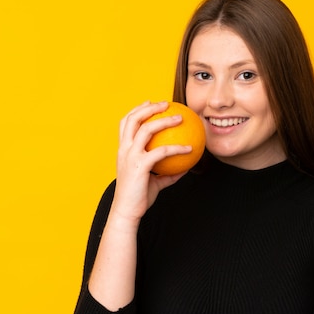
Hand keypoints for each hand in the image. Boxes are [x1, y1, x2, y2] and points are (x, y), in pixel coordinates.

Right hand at [110, 101, 191, 223]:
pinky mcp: (140, 165)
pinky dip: (177, 148)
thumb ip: (166, 172)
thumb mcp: (153, 181)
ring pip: (146, 129)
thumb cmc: (138, 197)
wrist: (127, 211)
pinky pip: (162, 151)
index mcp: (123, 150)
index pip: (125, 123)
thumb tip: (184, 167)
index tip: (150, 102)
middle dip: (149, 107)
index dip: (137, 109)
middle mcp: (124, 149)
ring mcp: (130, 156)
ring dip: (164, 120)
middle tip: (166, 103)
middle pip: (133, 119)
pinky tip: (189, 148)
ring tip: (179, 118)